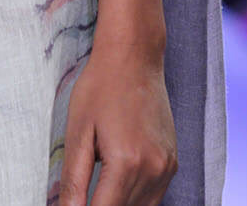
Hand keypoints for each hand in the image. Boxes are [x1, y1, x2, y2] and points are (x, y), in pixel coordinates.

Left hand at [58, 39, 177, 205]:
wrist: (134, 56)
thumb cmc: (101, 86)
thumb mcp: (78, 131)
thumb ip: (74, 180)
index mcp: (126, 163)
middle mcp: (153, 170)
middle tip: (83, 195)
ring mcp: (167, 167)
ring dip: (118, 204)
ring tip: (99, 189)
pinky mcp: (173, 162)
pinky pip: (155, 196)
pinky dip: (135, 198)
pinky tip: (118, 182)